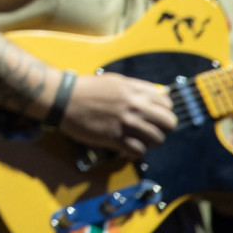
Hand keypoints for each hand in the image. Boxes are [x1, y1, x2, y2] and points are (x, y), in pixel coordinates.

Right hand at [59, 71, 176, 159]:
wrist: (64, 98)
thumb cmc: (87, 89)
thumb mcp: (115, 81)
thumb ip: (139, 88)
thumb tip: (162, 93)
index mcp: (134, 90)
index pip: (167, 103)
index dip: (163, 111)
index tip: (154, 115)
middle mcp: (134, 106)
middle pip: (169, 122)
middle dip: (162, 127)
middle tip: (149, 129)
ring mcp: (126, 123)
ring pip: (157, 139)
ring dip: (149, 141)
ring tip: (137, 138)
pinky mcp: (116, 138)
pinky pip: (139, 151)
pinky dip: (135, 152)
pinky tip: (126, 147)